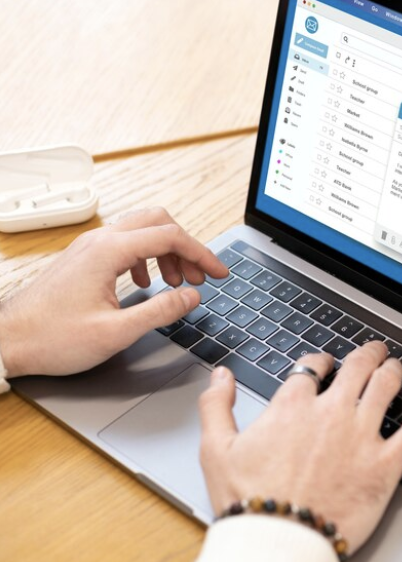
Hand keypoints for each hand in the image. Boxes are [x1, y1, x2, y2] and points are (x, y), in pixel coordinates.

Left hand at [0, 207, 227, 377]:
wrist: (7, 340)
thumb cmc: (51, 338)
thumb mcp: (116, 332)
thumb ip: (160, 311)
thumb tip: (191, 296)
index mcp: (108, 252)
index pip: (170, 237)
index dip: (202, 254)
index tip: (219, 273)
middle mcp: (99, 241)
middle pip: (158, 222)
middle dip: (186, 247)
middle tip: (201, 276)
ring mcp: (89, 247)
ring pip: (142, 231)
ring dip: (167, 252)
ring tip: (178, 282)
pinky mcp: (84, 258)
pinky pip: (125, 243)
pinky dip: (147, 257)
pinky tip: (147, 284)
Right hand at [199, 341, 401, 552]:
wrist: (279, 539)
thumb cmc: (249, 501)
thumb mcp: (215, 449)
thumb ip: (216, 406)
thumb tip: (220, 376)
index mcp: (293, 406)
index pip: (312, 366)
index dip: (321, 360)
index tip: (324, 363)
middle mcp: (332, 412)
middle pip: (357, 366)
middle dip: (367, 354)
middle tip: (373, 352)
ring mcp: (362, 434)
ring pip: (387, 385)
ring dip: (393, 371)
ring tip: (396, 367)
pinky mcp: (385, 462)